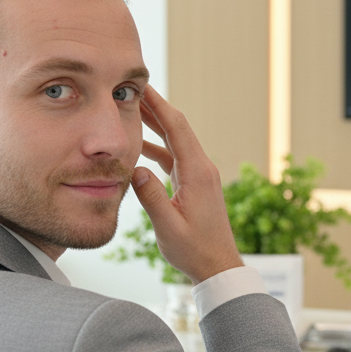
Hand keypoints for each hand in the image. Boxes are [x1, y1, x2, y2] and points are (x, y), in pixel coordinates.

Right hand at [133, 86, 243, 284]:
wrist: (218, 266)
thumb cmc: (194, 250)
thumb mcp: (169, 227)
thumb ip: (151, 198)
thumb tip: (136, 168)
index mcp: (197, 173)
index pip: (177, 129)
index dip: (159, 105)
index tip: (143, 85)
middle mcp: (202, 168)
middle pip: (177, 129)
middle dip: (155, 108)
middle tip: (132, 90)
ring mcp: (200, 175)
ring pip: (176, 142)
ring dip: (156, 126)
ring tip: (132, 111)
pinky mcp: (196, 184)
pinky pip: (176, 157)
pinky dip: (158, 148)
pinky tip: (140, 146)